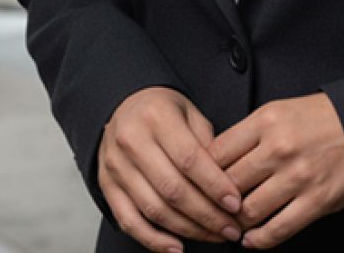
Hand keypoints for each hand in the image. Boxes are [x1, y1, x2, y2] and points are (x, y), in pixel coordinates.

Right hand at [97, 86, 244, 251]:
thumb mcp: (190, 112)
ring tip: (213, 236)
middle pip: (173, 189)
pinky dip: (154, 240)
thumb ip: (207, 142)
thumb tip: (228, 181)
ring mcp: (116, 166)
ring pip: (154, 209)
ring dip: (187, 230)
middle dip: (207, 214)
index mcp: (157, 117)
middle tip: (231, 228)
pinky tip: (177, 247)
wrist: (124, 105)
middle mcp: (132, 141)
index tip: (236, 203)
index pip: (189, 159)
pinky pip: (129, 221)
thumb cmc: (163, 110)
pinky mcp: (107, 186)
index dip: (215, 185)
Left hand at [208, 92, 343, 248]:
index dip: (203, 173)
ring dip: (236, 223)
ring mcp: (298, 176)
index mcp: (267, 119)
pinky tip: (252, 239)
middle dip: (217, 202)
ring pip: (249, 211)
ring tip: (232, 224)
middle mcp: (279, 147)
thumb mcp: (281, 111)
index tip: (200, 184)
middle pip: (229, 184)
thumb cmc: (320, 118)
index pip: (217, 152)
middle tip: (212, 210)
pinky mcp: (316, 201)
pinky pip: (277, 230)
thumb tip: (216, 162)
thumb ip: (250, 134)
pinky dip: (258, 240)